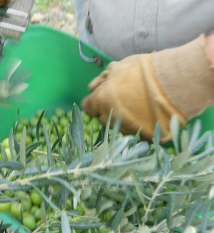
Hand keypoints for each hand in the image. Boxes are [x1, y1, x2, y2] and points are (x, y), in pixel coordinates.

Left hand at [81, 34, 213, 142]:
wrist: (175, 82)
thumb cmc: (146, 70)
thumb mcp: (120, 66)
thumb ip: (103, 79)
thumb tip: (93, 87)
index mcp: (102, 100)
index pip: (87, 106)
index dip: (93, 102)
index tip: (100, 98)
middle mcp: (111, 117)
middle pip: (101, 119)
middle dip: (106, 111)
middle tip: (120, 101)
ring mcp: (127, 129)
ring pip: (117, 128)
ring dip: (121, 120)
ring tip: (135, 110)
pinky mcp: (143, 137)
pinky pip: (134, 135)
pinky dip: (137, 127)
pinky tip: (145, 117)